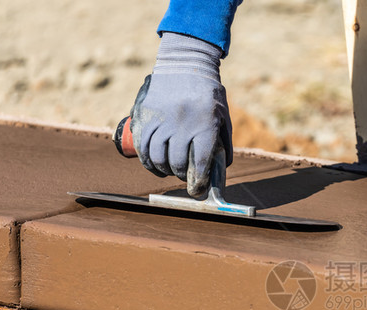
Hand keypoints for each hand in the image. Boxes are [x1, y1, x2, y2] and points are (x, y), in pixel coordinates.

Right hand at [129, 32, 232, 196]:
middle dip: (180, 175)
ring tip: (169, 170)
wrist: (185, 63)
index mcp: (204, 125)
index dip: (198, 180)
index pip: (200, 162)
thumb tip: (222, 168)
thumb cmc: (209, 93)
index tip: (197, 190)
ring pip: (156, 156)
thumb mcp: (223, 116)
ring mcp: (161, 119)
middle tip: (183, 177)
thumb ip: (224, 142)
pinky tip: (153, 164)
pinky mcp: (145, 114)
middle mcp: (182, 124)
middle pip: (176, 162)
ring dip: (163, 169)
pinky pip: (142, 144)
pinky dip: (146, 159)